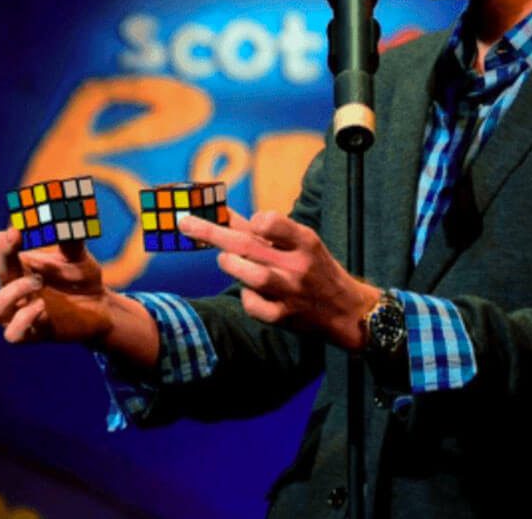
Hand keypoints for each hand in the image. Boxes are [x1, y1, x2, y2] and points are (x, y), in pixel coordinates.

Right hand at [0, 227, 111, 344]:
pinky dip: (24, 319)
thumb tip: (66, 216)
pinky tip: (41, 306)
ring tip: (36, 281)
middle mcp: (13, 289)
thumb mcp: (77, 255)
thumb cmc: (81, 277)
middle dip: (2, 254)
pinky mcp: (33, 333)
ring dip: (11, 292)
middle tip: (15, 236)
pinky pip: (14, 334)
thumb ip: (69, 239)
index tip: (8, 229)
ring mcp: (20, 313)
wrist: (100, 306)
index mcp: (19, 266)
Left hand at [179, 209, 380, 350]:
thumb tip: (225, 214)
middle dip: (211, 232)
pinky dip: (246, 297)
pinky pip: (252, 305)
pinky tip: (250, 292)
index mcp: (305, 241)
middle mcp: (298, 265)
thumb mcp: (301, 243)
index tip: (249, 222)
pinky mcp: (284, 318)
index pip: (270, 221)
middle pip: (248, 244)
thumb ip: (265, 231)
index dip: (253, 219)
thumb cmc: (316, 268)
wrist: (346, 311)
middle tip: (185, 222)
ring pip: (250, 275)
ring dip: (231, 264)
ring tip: (225, 259)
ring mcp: (290, 293)